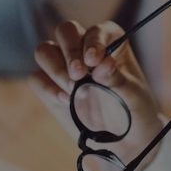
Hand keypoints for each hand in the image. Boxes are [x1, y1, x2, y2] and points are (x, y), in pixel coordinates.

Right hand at [30, 20, 163, 168]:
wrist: (123, 140)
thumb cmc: (134, 111)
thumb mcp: (133, 96)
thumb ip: (117, 79)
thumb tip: (101, 66)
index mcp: (110, 42)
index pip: (96, 30)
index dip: (93, 41)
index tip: (94, 60)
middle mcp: (84, 48)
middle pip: (65, 32)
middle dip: (70, 51)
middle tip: (79, 75)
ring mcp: (64, 66)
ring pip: (45, 51)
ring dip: (56, 69)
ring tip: (73, 90)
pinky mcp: (50, 87)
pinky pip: (37, 78)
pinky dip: (47, 88)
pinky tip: (65, 101)